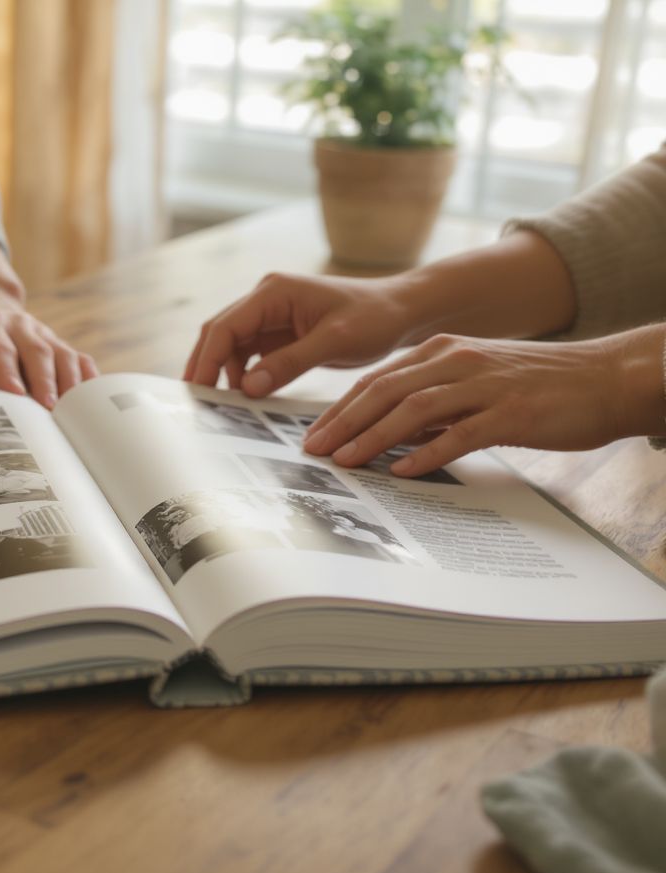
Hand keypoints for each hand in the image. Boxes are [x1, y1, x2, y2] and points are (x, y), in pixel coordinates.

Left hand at [0, 232, 97, 407]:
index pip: (0, 349)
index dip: (9, 370)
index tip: (16, 394)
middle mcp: (20, 326)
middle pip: (37, 351)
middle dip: (45, 380)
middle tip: (49, 408)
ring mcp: (43, 334)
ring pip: (62, 354)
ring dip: (70, 383)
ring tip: (73, 411)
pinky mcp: (58, 344)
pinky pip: (80, 359)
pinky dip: (89, 379)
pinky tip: (95, 402)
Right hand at [184, 272, 414, 395]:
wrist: (401, 311)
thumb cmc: (374, 318)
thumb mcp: (334, 341)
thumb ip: (289, 362)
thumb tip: (247, 387)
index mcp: (274, 292)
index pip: (225, 326)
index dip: (207, 360)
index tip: (198, 391)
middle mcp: (266, 299)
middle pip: (219, 333)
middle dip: (205, 366)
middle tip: (195, 403)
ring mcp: (271, 315)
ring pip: (231, 345)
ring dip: (222, 372)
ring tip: (218, 405)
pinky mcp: (280, 332)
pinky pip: (250, 354)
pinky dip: (242, 374)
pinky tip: (243, 397)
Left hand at [302, 326, 665, 475]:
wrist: (607, 377)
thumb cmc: (538, 385)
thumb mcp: (474, 382)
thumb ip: (434, 404)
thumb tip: (392, 436)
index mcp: (443, 350)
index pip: (377, 379)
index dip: (340, 408)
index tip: (314, 435)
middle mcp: (457, 360)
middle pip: (385, 390)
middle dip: (344, 422)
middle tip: (314, 451)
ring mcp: (484, 384)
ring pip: (414, 409)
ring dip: (374, 437)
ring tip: (346, 462)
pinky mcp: (511, 412)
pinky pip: (460, 434)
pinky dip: (427, 453)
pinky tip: (402, 472)